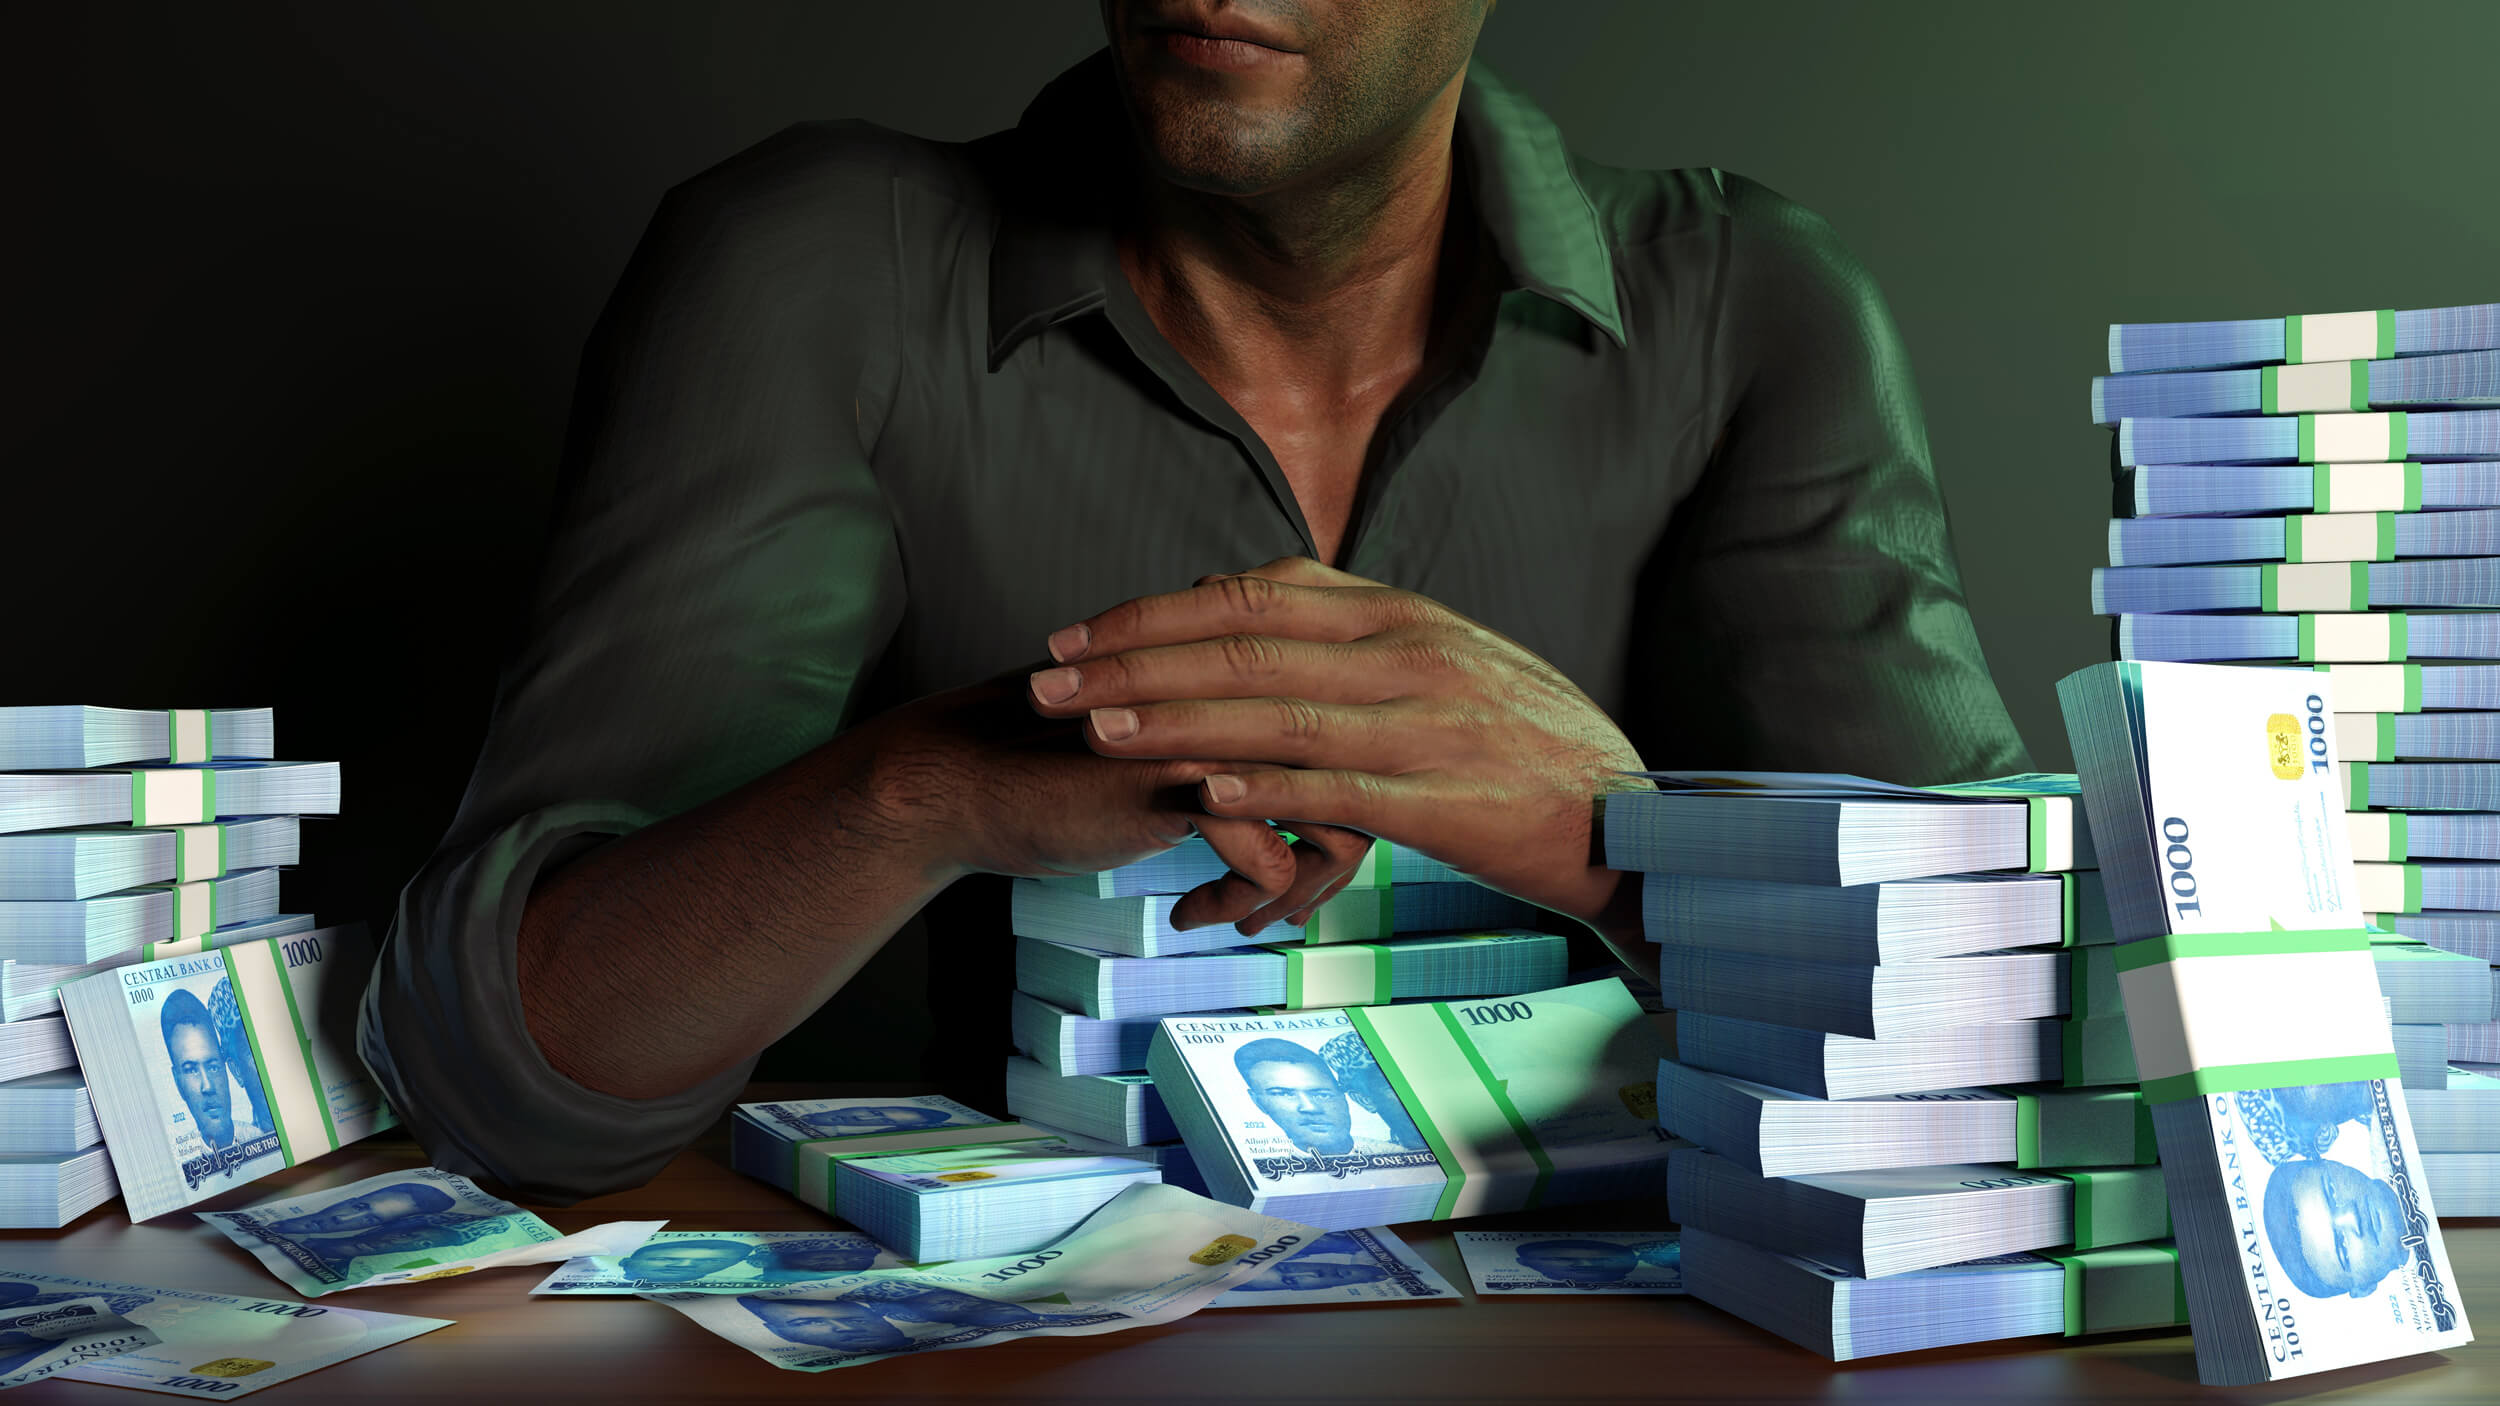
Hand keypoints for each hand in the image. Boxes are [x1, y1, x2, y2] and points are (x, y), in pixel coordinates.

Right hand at [867, 671, 1377, 934]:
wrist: (965, 780)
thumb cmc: (1063, 769)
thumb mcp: (1166, 748)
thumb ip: (1234, 749)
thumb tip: (1304, 803)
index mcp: (1247, 667)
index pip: (1350, 734)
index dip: (1345, 809)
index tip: (1309, 864)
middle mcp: (1245, 688)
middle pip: (1357, 778)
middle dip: (1334, 860)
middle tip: (1293, 905)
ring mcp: (1220, 730)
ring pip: (1330, 821)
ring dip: (1301, 886)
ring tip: (1256, 918)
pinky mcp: (1185, 784)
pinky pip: (1268, 862)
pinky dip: (1240, 901)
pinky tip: (1190, 915)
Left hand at [1022, 558, 1656, 968]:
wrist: (1629, 821)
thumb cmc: (1524, 750)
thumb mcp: (1445, 663)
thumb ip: (1351, 636)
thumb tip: (1247, 602)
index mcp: (1404, 616)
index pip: (1256, 595)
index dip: (1154, 611)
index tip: (1076, 632)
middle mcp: (1411, 655)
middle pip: (1245, 645)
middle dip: (1132, 660)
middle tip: (1045, 679)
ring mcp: (1429, 726)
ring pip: (1278, 713)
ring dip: (1174, 721)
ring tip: (1092, 729)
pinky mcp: (1446, 801)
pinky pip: (1337, 788)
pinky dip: (1261, 787)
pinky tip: (1194, 794)